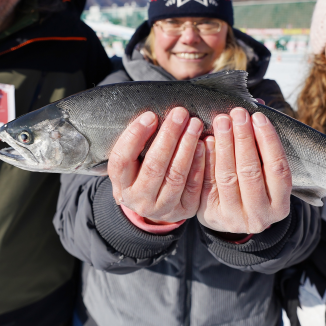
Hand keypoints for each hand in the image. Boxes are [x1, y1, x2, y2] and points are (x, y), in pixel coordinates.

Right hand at [108, 108, 205, 223]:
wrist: (155, 205)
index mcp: (121, 184)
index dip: (135, 136)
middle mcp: (139, 200)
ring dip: (187, 147)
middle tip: (180, 114)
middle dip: (168, 136)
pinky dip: (200, 163)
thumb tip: (153, 115)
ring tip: (194, 125)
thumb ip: (138, 143)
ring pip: (175, 176)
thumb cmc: (143, 173)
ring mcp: (162, 208)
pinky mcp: (184, 211)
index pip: (122, 160)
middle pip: (153, 166)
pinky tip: (204, 144)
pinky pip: (194, 186)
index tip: (150, 115)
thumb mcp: (132, 162)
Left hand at [197, 107, 292, 233]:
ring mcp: (233, 219)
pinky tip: (205, 140)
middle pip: (251, 172)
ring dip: (224, 145)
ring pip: (227, 177)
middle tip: (237, 113)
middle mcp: (259, 216)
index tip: (258, 117)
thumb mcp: (264, 170)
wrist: (230, 216)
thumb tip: (258, 104)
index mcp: (279, 205)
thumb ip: (263, 143)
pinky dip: (206, 159)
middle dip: (243, 139)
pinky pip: (206, 183)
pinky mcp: (210, 215)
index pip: (277, 169)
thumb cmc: (253, 185)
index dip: (268, 141)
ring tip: (221, 120)